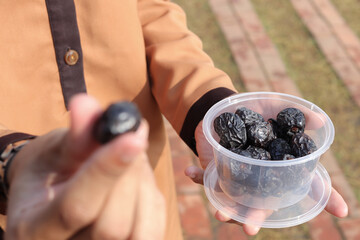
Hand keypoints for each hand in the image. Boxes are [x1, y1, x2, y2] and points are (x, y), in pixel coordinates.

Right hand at [5, 94, 165, 239]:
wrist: (52, 194)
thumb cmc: (51, 169)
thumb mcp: (55, 150)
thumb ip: (75, 135)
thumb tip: (87, 104)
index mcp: (34, 228)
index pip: (76, 207)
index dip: (107, 171)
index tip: (133, 137)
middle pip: (112, 226)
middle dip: (129, 176)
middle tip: (133, 138)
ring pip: (140, 232)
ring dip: (144, 186)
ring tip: (132, 156)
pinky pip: (153, 228)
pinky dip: (152, 198)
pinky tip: (138, 176)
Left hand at [185, 121, 347, 235]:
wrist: (223, 109)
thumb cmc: (253, 110)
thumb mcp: (274, 107)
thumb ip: (294, 113)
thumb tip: (320, 121)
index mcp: (279, 165)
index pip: (306, 184)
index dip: (326, 198)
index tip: (342, 211)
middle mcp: (260, 178)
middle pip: (263, 205)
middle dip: (256, 218)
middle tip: (250, 228)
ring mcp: (237, 177)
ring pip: (234, 202)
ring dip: (225, 209)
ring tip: (219, 212)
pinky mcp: (216, 170)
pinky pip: (207, 179)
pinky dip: (198, 177)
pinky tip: (190, 171)